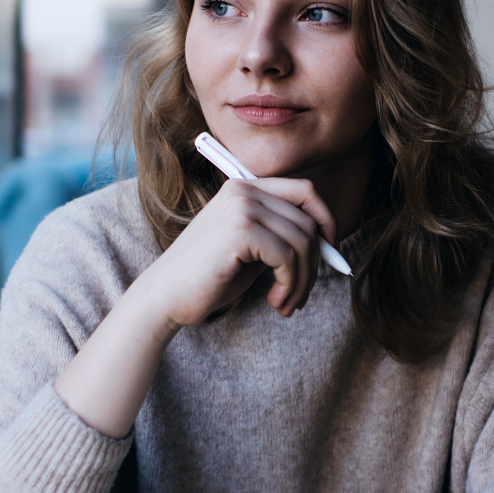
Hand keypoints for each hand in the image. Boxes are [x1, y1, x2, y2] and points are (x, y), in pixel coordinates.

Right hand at [128, 176, 340, 329]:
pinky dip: (290, 285)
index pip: (305, 191)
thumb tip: (328, 244)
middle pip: (309, 220)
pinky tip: (275, 301)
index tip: (329, 254)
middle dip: (315, 264)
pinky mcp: (241, 230)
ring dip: (302, 281)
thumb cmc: (207, 279)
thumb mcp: (251, 251)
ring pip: (303, 241)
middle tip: (299, 296)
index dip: (326, 221)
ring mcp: (242, 207)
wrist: (164, 296)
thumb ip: (282, 238)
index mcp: (245, 188)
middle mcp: (245, 190)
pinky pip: (288, 257)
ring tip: (286, 304)